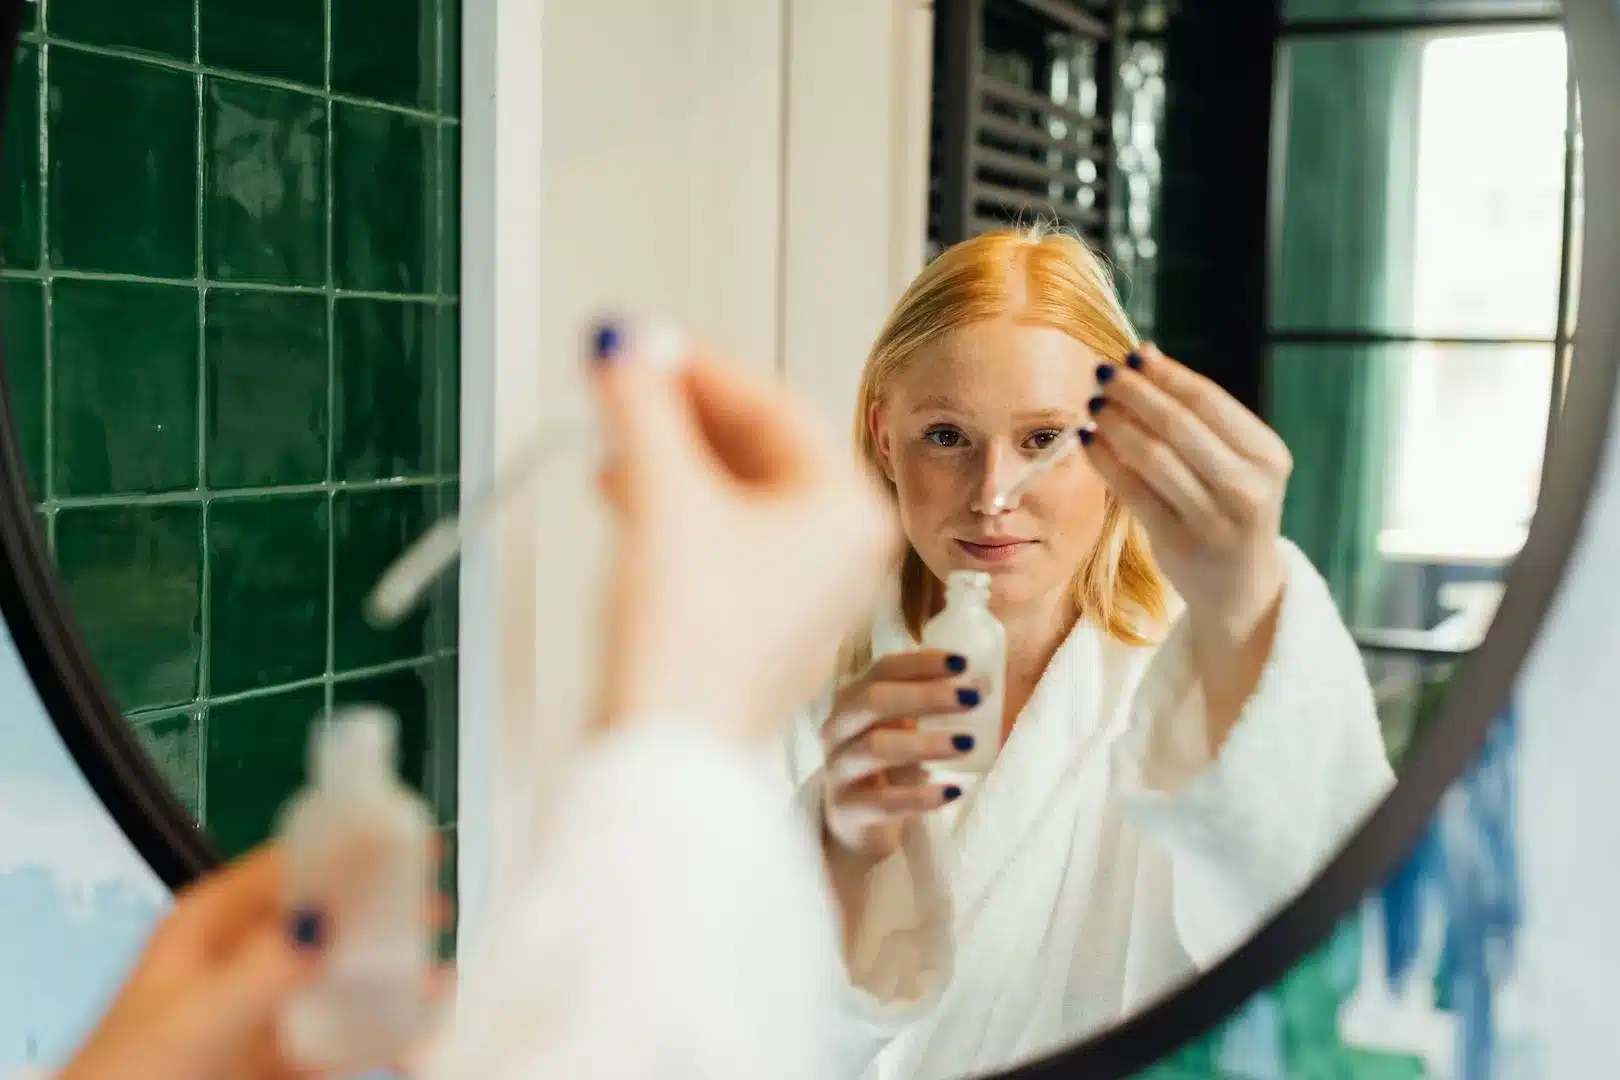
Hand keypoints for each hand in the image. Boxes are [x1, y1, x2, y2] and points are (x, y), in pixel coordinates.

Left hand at [61, 845, 450, 1079]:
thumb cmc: (130, 1074)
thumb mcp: (195, 1015)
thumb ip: (264, 968)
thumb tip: (332, 922)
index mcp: (209, 926)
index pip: (288, 865)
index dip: (349, 847)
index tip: (407, 838)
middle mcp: (240, 959)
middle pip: (323, 917)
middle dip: (382, 911)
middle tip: (436, 907)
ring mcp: (260, 1011)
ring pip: (337, 977)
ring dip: (388, 973)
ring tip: (438, 973)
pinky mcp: (276, 1060)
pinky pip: (338, 1037)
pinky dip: (380, 1031)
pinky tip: (417, 1027)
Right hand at [589, 320, 900, 744]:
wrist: (665, 751)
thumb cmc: (690, 645)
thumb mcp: (661, 496)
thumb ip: (641, 409)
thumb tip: (624, 348)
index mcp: (847, 513)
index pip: (772, 406)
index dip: (697, 368)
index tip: (643, 344)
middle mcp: (840, 551)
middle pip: (755, 448)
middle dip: (679, 414)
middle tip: (621, 380)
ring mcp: (802, 591)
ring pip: (734, 494)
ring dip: (669, 458)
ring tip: (611, 436)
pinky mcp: (758, 624)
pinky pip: (723, 539)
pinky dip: (675, 508)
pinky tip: (625, 492)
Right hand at [820, 650, 979, 863]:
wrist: (855, 823)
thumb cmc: (888, 765)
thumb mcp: (903, 730)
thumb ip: (931, 707)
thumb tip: (984, 686)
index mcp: (853, 700)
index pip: (882, 669)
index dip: (921, 663)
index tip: (962, 663)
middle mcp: (838, 729)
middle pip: (873, 700)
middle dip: (925, 696)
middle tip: (971, 699)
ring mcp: (838, 769)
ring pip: (875, 748)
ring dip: (924, 743)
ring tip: (967, 743)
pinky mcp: (846, 810)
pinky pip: (882, 803)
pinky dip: (919, 796)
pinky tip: (952, 792)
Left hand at [1083, 342, 1292, 646]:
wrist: (1240, 586)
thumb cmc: (1231, 507)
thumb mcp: (1236, 461)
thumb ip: (1198, 414)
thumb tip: (1145, 353)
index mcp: (1267, 457)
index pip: (1208, 401)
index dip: (1164, 374)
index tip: (1132, 354)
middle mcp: (1247, 488)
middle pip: (1178, 425)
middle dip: (1134, 393)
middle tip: (1102, 373)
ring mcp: (1213, 519)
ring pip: (1152, 457)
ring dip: (1115, 424)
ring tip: (1093, 405)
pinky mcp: (1177, 543)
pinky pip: (1132, 491)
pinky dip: (1105, 460)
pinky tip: (1087, 439)